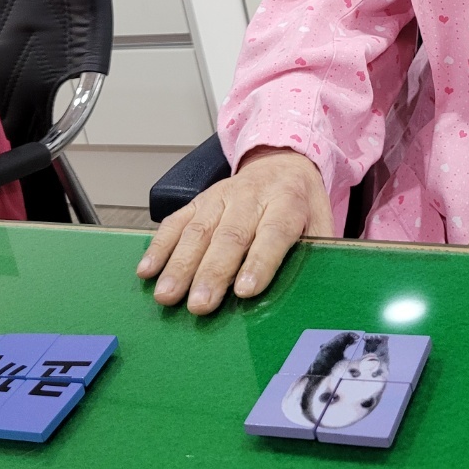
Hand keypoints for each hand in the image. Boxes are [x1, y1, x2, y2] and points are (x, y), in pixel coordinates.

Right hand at [136, 147, 333, 313]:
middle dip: (212, 273)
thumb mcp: (321, 221)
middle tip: (199, 306)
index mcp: (288, 202)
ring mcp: (222, 195)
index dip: (259, 262)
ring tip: (167, 296)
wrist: (282, 162)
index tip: (244, 291)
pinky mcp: (199, 199)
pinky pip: (176, 221)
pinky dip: (160, 246)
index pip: (273, 233)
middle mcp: (252, 196)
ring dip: (180, 265)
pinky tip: (147, 270)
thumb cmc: (301, 205)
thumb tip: (317, 291)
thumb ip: (319, 252)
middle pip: (231, 235)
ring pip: (199, 230)